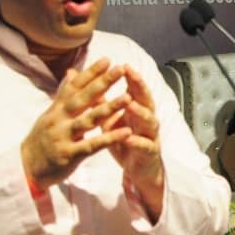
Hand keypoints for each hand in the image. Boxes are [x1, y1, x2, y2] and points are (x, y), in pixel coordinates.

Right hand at [21, 58, 132, 188]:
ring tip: (128, 97)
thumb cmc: (43, 138)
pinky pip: (92, 145)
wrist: (26, 168)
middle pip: (83, 98)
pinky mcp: (69, 155)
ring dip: (109, 108)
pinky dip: (109, 138)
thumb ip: (64, 94)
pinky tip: (126, 132)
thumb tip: (72, 72)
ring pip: (89, 120)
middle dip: (102, 83)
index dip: (90, 72)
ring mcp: (63, 136)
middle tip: (120, 69)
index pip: (74, 86)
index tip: (107, 60)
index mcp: (57, 108)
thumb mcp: (51, 114)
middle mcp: (59, 119)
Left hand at [103, 65, 163, 220]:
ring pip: (150, 121)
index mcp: (136, 109)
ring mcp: (150, 136)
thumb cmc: (123, 141)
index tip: (122, 64)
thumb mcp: (109, 119)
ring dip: (140, 112)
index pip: (134, 89)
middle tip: (132, 75)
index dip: (130, 77)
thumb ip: (99, 101)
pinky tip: (129, 137)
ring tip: (130, 104)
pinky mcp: (149, 153)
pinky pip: (146, 145)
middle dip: (140, 87)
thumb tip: (84, 82)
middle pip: (146, 99)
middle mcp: (146, 119)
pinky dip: (137, 141)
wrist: (137, 171)